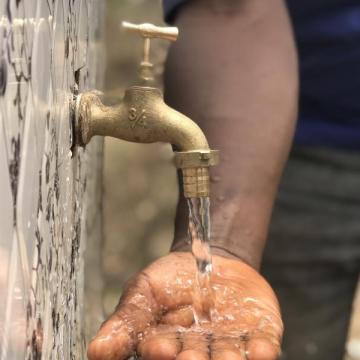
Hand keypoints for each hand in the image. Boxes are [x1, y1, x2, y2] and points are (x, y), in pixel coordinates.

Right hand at [88, 252, 282, 359]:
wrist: (208, 259)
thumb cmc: (169, 280)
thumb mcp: (143, 292)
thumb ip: (126, 321)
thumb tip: (95, 351)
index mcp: (167, 348)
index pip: (162, 353)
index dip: (159, 351)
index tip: (157, 346)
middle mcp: (199, 353)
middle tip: (191, 359)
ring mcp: (231, 344)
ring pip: (229, 357)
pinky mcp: (259, 333)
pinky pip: (263, 344)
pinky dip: (263, 349)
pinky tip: (263, 350)